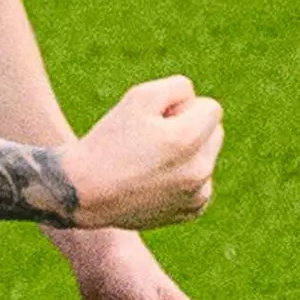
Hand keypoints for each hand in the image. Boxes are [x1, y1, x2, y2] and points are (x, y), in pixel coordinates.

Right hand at [62, 76, 221, 230]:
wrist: (85, 192)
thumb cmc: (109, 140)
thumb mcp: (139, 96)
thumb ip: (178, 88)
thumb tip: (196, 104)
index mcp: (187, 140)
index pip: (211, 109)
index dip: (182, 108)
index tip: (155, 120)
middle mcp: (199, 171)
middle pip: (214, 133)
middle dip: (190, 129)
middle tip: (153, 139)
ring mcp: (197, 195)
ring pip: (206, 158)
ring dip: (188, 154)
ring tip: (150, 162)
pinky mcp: (191, 211)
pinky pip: (200, 183)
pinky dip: (184, 178)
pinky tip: (155, 180)